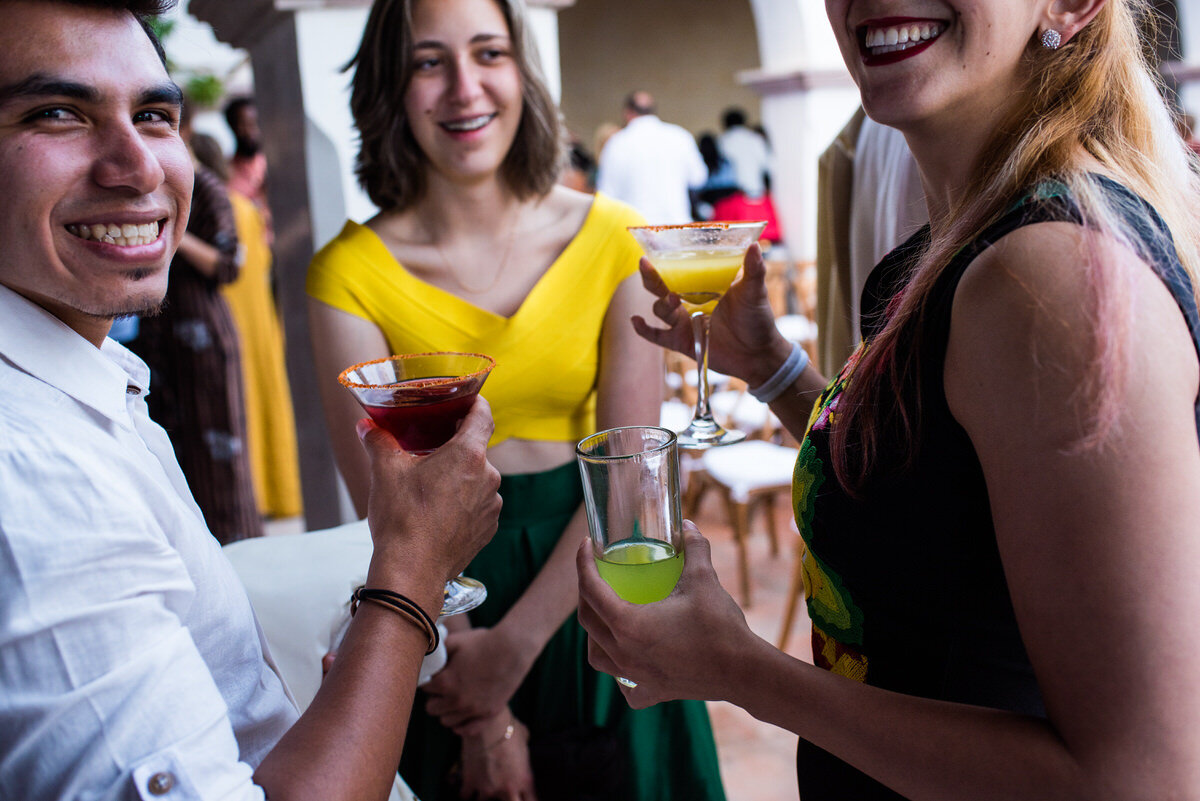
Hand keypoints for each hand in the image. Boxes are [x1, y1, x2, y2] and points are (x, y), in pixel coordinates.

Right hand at [359, 398, 502, 599]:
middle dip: (453, 449)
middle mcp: (488, 478)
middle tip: (428, 453)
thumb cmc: (401, 518)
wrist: (412, 572)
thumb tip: (366, 426)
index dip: (474, 403)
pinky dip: (462, 503)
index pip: (483, 415)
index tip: (465, 400)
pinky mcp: (488, 529)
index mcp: (468, 455)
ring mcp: (491, 506)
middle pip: (475, 450)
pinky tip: (438, 513)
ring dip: (458, 479)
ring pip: (476, 480)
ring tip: (429, 489)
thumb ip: (378, 441)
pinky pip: (477, 505)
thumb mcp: (385, 472)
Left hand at [424, 627, 528, 731]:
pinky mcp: (488, 713)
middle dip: (435, 697)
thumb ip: (436, 651)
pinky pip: (467, 730)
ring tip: (454, 697)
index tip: (433, 675)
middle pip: (431, 708)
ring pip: (446, 721)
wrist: (514, 648)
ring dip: (447, 710)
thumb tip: (425, 655)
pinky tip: (463, 713)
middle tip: (443, 686)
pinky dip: (462, 724)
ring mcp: (474, 710)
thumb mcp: (456, 641)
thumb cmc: (484, 641)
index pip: (424, 688)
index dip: (427, 680)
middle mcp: (457, 700)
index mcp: (445, 682)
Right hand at [457, 712, 536, 800]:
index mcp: (524, 780)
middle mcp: (507, 789)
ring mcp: (487, 788)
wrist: (487, 723)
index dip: (529, 800)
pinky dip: (466, 794)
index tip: (526, 797)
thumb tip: (521, 749)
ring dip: (485, 799)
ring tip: (485, 790)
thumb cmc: (509, 728)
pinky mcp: (470, 782)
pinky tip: (467, 790)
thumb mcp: (525, 740)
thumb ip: (524, 752)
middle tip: (505, 795)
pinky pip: (465, 797)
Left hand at [576, 522, 755, 707]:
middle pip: (588, 621)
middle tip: (596, 573)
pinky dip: (619, 674)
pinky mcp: (653, 691)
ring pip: (597, 656)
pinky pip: (626, 686)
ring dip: (595, 634)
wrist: (744, 671)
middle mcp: (624, 653)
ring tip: (605, 616)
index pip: (591, 590)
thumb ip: (694, 548)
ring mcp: (636, 676)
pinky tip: (626, 662)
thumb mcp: (704, 579)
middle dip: (586, 592)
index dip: (583, 564)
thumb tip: (688, 526)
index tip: (585, 546)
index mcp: (628, 624)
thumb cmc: (720, 625)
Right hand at [631, 243, 790, 385]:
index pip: (680, 269)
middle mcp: (690, 301)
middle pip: (661, 286)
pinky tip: (636, 320)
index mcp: (704, 285)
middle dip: (651, 276)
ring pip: (660, 308)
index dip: (665, 260)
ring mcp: (683, 321)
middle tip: (646, 265)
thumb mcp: (755, 293)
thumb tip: (754, 246)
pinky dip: (644, 329)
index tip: (654, 249)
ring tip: (674, 300)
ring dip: (662, 303)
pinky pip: (657, 335)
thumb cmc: (758, 320)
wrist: (758, 356)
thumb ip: (754, 270)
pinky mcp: (681, 341)